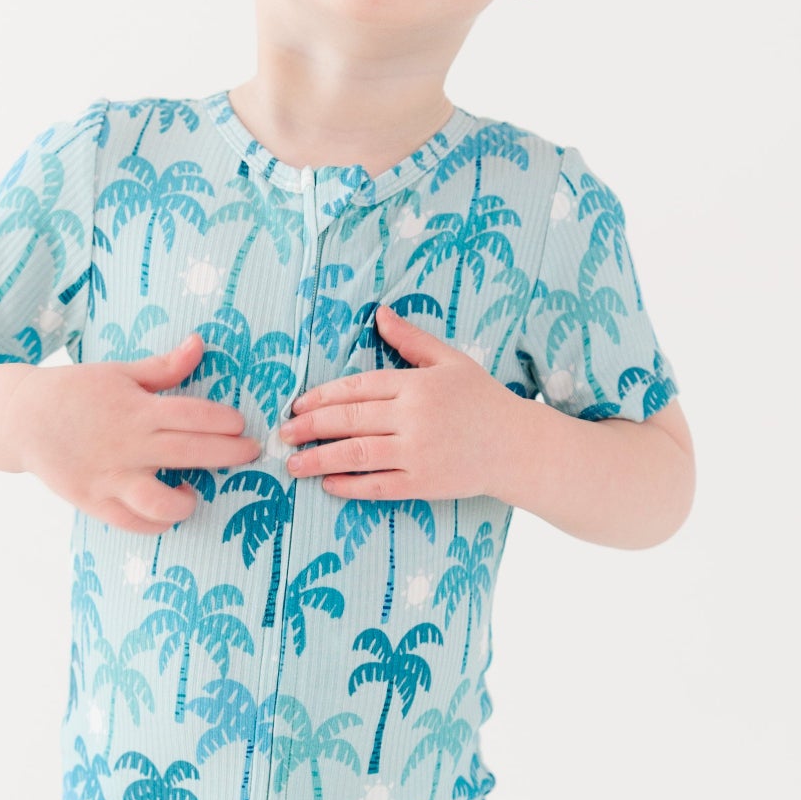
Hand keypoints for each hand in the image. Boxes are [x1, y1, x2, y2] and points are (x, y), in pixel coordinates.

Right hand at [2, 333, 261, 533]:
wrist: (21, 418)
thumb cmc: (75, 391)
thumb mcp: (119, 372)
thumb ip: (163, 368)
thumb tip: (199, 344)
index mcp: (136, 409)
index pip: (192, 414)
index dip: (223, 421)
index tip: (241, 425)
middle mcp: (128, 445)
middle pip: (190, 453)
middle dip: (229, 454)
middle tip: (250, 453)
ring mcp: (111, 477)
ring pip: (161, 503)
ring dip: (186, 501)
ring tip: (192, 490)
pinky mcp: (95, 501)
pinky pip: (133, 523)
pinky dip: (156, 523)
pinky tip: (165, 509)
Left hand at [278, 305, 522, 501]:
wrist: (517, 446)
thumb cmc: (483, 399)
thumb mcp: (450, 361)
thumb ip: (411, 339)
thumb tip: (380, 313)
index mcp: (416, 384)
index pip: (356, 387)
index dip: (321, 397)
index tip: (297, 406)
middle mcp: (414, 418)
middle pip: (349, 421)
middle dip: (309, 427)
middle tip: (282, 434)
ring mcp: (418, 453)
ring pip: (357, 454)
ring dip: (320, 459)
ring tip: (293, 463)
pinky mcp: (425, 484)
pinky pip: (378, 486)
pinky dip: (350, 486)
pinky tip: (328, 484)